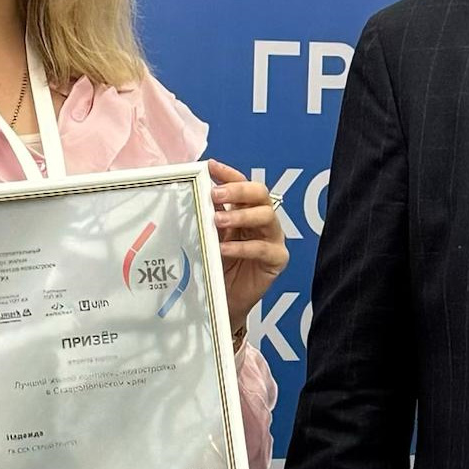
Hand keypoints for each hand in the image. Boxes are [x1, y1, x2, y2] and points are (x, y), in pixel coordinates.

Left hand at [208, 159, 288, 342]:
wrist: (225, 301)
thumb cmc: (217, 267)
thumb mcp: (208, 238)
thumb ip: (206, 219)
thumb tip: (191, 195)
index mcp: (245, 210)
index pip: (242, 184)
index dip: (228, 173)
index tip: (210, 166)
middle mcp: (262, 220)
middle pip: (260, 193)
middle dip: (238, 190)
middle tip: (216, 194)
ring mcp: (272, 238)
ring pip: (266, 216)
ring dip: (241, 215)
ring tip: (218, 221)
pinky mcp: (276, 259)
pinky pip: (263, 249)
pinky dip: (243, 247)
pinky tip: (224, 249)